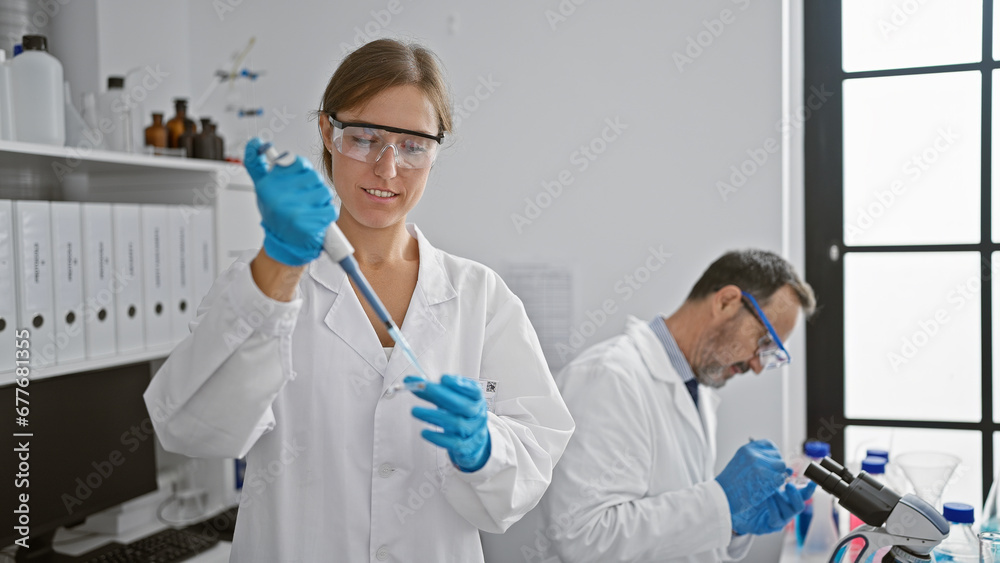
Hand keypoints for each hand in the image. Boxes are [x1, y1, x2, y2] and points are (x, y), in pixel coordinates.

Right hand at [244, 137, 338, 265]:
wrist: (283, 245)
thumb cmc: (276, 213)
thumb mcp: (262, 187)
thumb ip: (256, 163)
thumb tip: (255, 142)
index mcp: (268, 185)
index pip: (298, 162)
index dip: (304, 171)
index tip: (299, 180)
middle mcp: (278, 197)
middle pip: (314, 177)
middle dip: (314, 187)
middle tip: (305, 199)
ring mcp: (293, 212)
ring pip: (325, 192)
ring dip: (322, 201)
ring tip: (311, 209)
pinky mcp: (308, 226)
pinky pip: (331, 210)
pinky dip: (328, 215)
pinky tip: (317, 219)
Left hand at [409, 375, 490, 471]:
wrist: (473, 440)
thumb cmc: (460, 415)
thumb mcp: (451, 400)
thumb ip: (433, 390)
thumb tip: (410, 381)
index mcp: (476, 400)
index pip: (473, 391)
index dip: (460, 385)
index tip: (444, 378)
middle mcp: (477, 415)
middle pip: (464, 405)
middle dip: (442, 395)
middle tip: (423, 387)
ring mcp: (474, 432)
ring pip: (457, 424)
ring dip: (434, 416)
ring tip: (414, 411)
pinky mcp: (467, 448)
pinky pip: (454, 443)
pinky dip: (438, 438)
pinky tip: (424, 432)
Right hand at [715, 439, 789, 532]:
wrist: (721, 497)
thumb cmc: (730, 484)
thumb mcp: (741, 464)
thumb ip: (758, 460)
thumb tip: (782, 464)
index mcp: (747, 449)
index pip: (770, 445)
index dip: (773, 454)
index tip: (772, 463)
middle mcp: (754, 454)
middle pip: (778, 457)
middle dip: (776, 468)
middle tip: (767, 477)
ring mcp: (761, 466)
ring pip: (781, 468)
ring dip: (777, 477)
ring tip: (764, 484)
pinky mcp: (766, 479)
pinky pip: (781, 480)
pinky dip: (776, 486)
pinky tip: (765, 490)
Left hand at [736, 482, 816, 534]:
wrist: (735, 508)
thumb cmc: (751, 493)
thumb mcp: (763, 481)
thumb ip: (776, 475)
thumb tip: (787, 468)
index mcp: (788, 497)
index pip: (804, 493)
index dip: (810, 488)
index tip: (813, 481)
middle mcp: (787, 508)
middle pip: (800, 505)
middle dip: (796, 495)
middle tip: (788, 485)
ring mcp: (781, 518)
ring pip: (790, 511)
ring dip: (780, 498)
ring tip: (770, 490)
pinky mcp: (771, 526)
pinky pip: (777, 518)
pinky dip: (772, 507)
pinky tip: (766, 499)